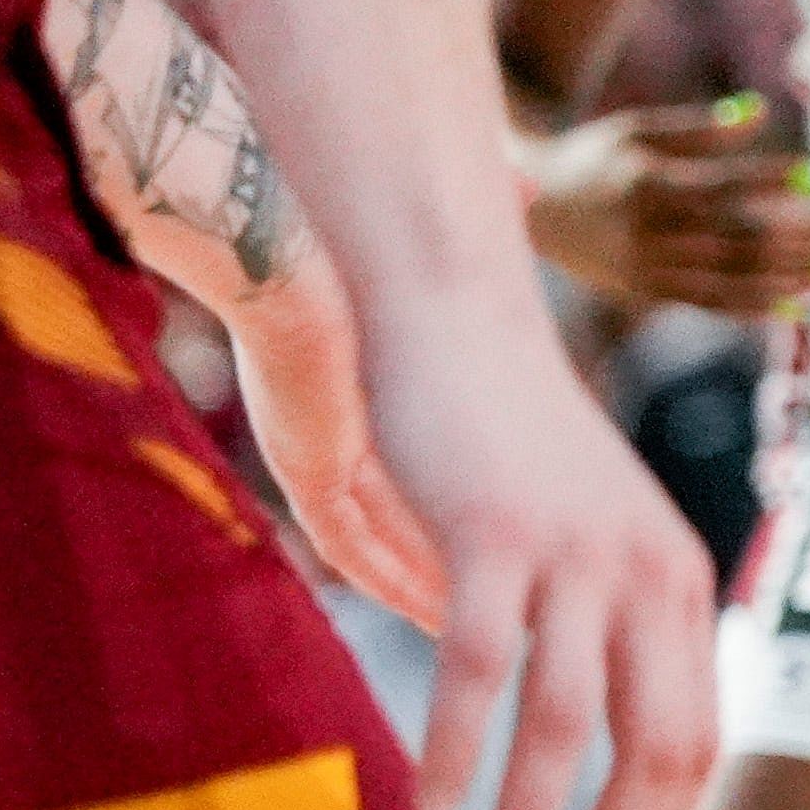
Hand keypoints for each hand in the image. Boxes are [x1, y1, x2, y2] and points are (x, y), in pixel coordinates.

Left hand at [218, 239, 449, 630]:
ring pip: (372, 545)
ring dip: (419, 583)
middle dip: (432, 563)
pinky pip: (356, 547)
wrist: (280, 259)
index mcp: (332, 391)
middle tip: (479, 608)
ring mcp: (313, 459)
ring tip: (471, 624)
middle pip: (382, 522)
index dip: (435, 510)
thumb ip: (454, 239)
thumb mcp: (410, 253)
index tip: (480, 539)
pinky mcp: (311, 474)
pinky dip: (400, 577)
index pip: (393, 471)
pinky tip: (445, 608)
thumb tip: (530, 184)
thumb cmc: (340, 235)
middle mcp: (319, 437)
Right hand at [354, 287, 719, 809]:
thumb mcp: (576, 545)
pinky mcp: (497, 536)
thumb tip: (558, 756)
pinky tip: (428, 807)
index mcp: (678, 588)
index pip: (697, 742)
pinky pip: (481, 672)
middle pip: (658, 753)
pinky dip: (457, 753)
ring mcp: (578, 556)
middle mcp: (650, 576)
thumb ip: (581, 638)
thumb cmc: (503, 443)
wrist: (453, 314)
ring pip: (569, 730)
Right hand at [518, 98, 809, 319]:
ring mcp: (649, 269)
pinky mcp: (648, 292)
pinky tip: (793, 304)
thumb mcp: (639, 131)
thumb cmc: (592, 157)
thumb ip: (701, 128)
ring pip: (730, 278)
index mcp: (650, 186)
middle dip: (795, 240)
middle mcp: (651, 233)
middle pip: (737, 239)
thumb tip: (762, 113)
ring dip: (786, 278)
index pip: (724, 187)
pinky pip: (709, 304)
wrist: (527, 206)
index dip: (770, 181)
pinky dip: (753, 306)